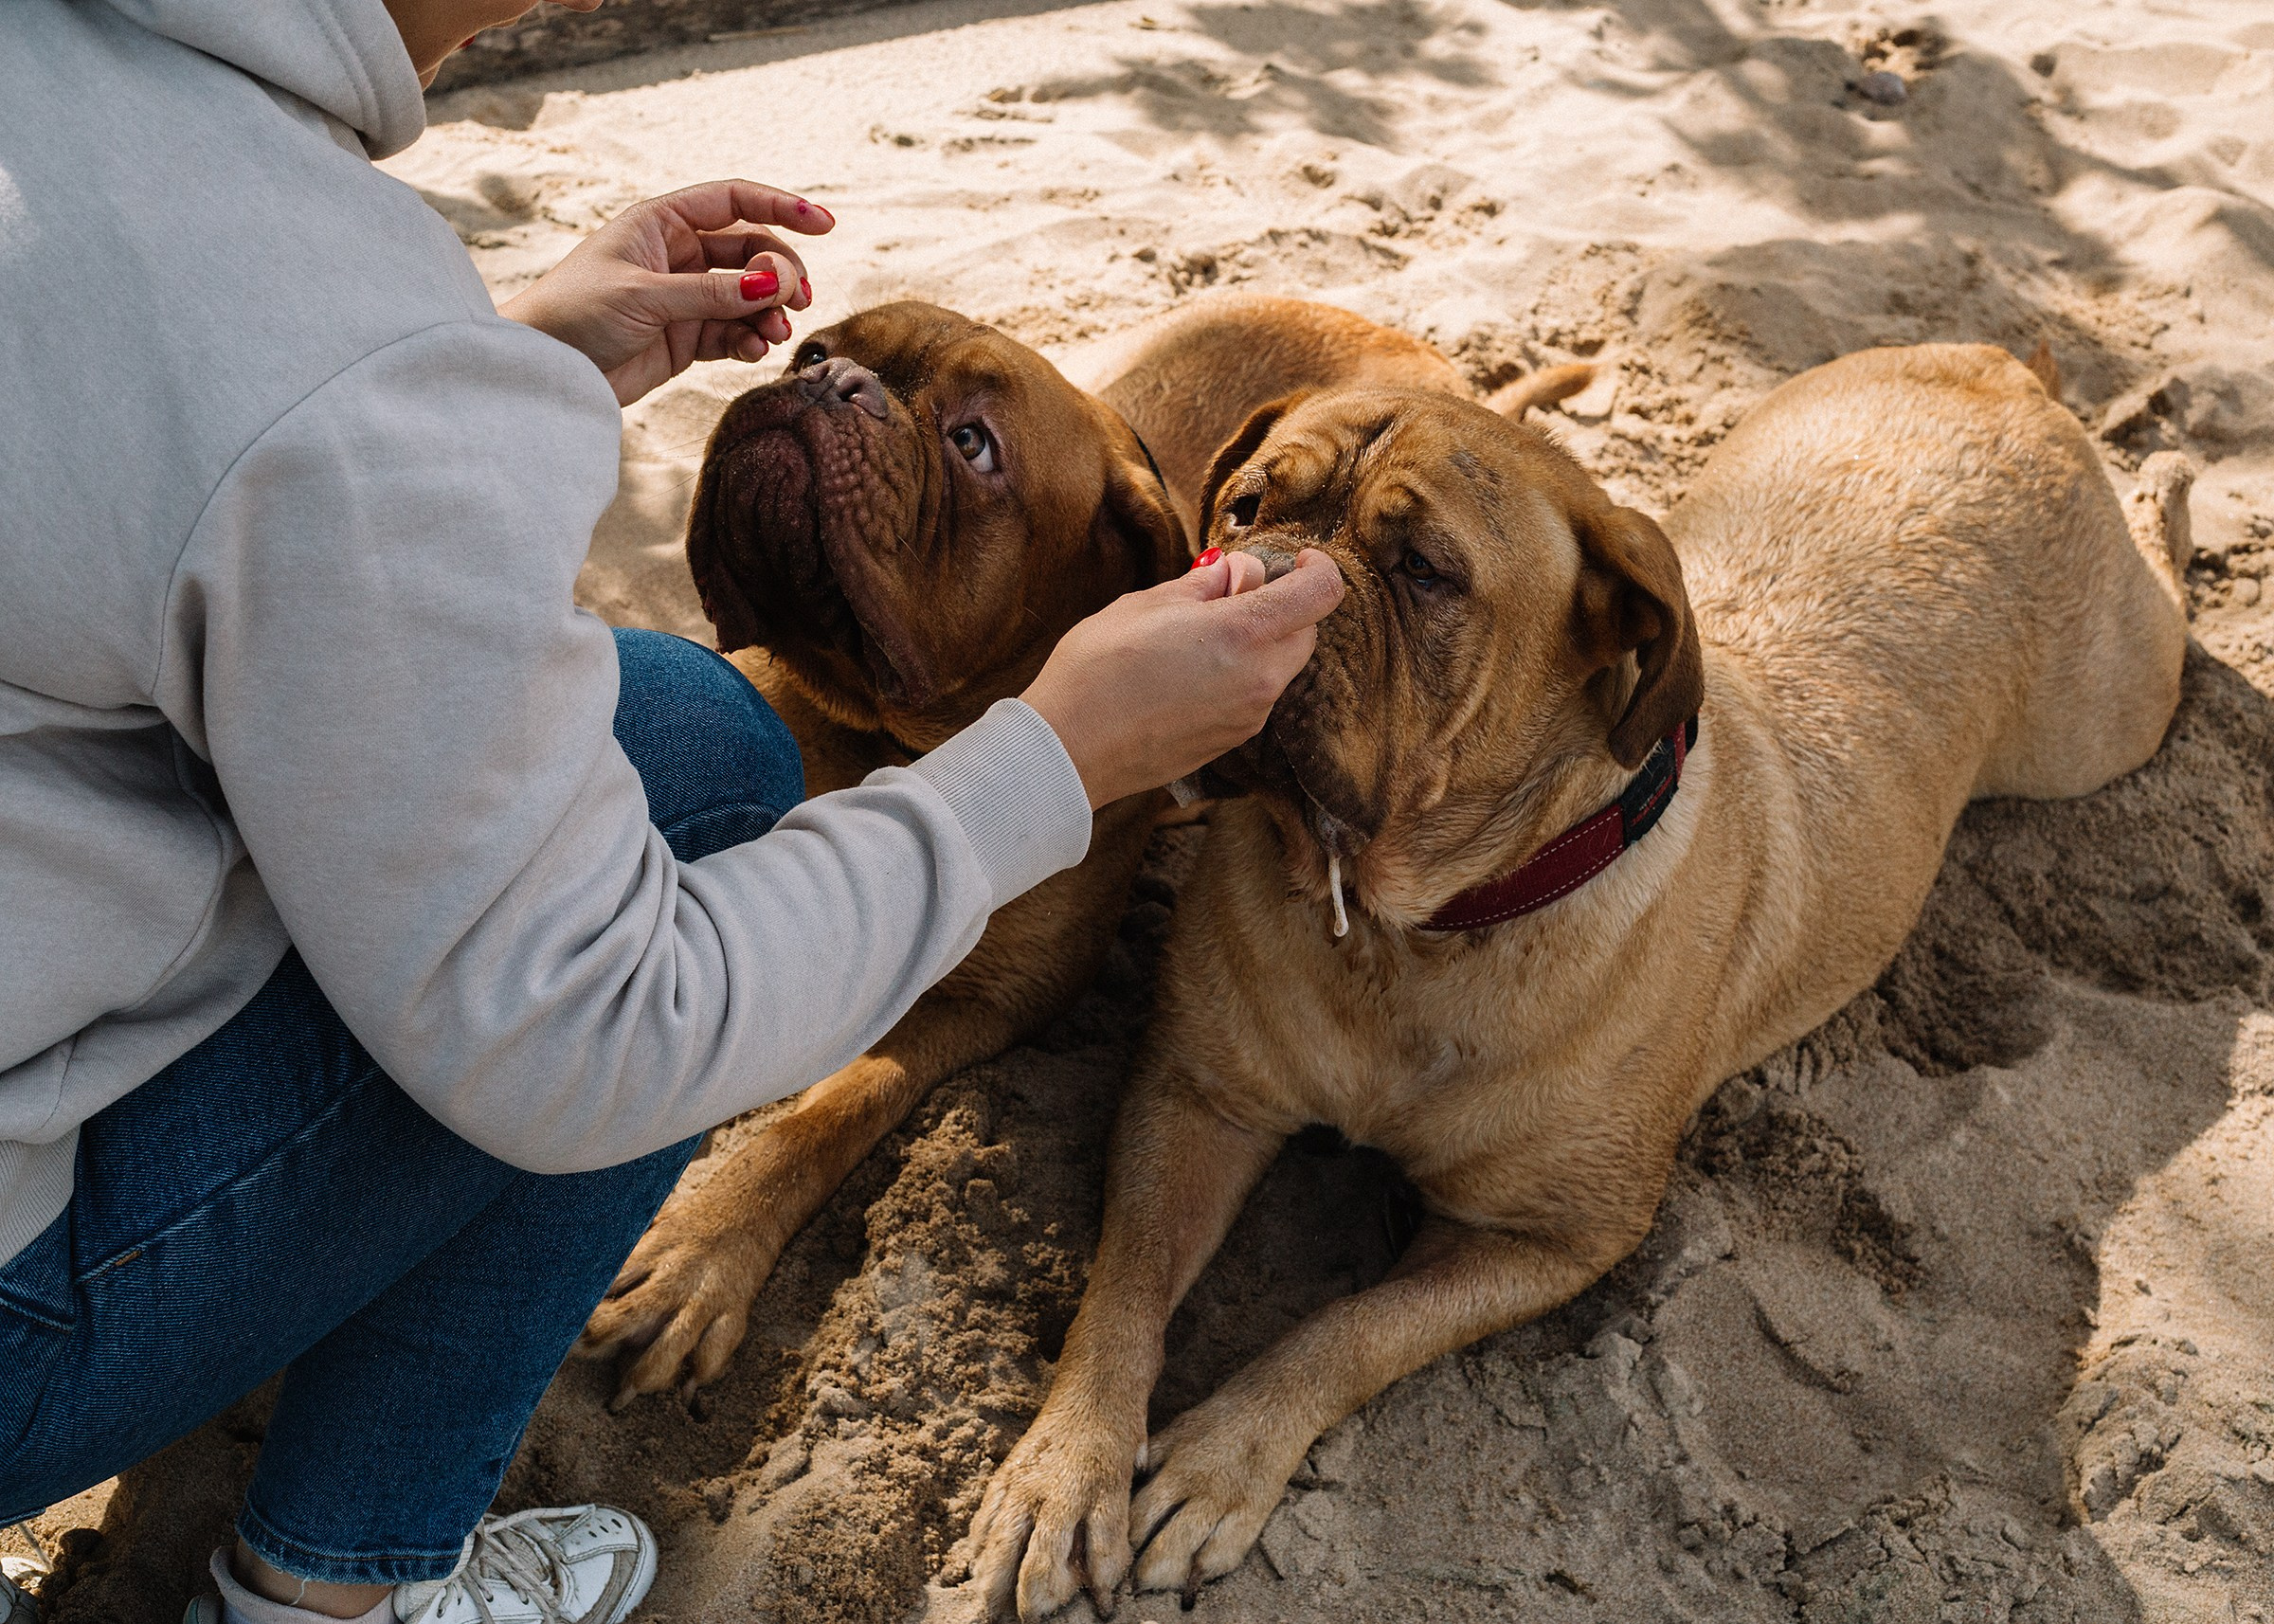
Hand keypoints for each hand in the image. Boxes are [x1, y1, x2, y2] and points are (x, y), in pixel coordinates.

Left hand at [500, 180, 832, 405]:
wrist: (543, 369)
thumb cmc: (575, 315)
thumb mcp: (645, 296)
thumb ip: (711, 292)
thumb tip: (772, 286)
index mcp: (661, 223)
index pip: (733, 202)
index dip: (781, 208)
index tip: (824, 225)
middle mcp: (677, 256)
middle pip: (751, 253)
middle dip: (780, 275)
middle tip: (797, 301)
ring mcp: (684, 298)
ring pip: (748, 297)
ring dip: (769, 313)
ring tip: (775, 334)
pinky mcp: (685, 339)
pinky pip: (734, 333)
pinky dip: (750, 341)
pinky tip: (754, 350)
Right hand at [1021, 549, 1344, 809]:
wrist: (1070, 748)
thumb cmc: (1098, 669)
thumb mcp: (1146, 604)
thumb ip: (1202, 586)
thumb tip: (1230, 574)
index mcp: (1243, 633)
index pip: (1320, 594)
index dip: (1316, 569)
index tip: (1294, 561)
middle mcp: (1260, 679)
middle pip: (1306, 632)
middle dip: (1281, 608)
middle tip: (1226, 596)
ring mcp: (1249, 717)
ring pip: (1280, 667)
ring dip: (1258, 643)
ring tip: (1196, 637)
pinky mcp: (1231, 741)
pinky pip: (1255, 697)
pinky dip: (1240, 675)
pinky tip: (1189, 673)